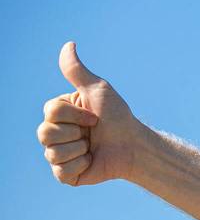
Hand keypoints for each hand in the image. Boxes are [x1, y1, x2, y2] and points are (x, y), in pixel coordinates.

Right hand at [37, 42, 141, 185]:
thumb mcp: (98, 90)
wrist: (134, 146)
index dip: (76, 115)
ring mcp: (58, 154)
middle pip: (45, 133)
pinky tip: (91, 161)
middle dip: (77, 132)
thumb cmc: (118, 117)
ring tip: (92, 148)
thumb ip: (78, 71)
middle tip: (93, 133)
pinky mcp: (66, 174)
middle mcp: (54, 133)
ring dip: (81, 149)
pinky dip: (81, 166)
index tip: (95, 116)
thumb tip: (69, 44)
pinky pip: (61, 171)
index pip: (50, 112)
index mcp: (58, 113)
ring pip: (53, 153)